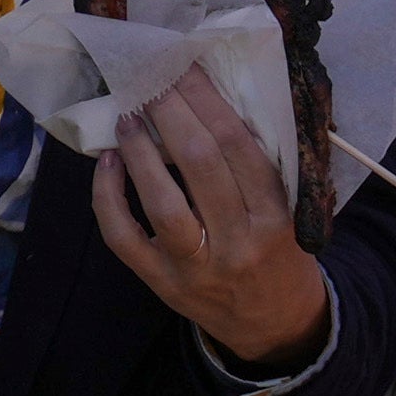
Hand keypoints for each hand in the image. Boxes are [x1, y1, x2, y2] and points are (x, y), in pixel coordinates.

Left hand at [91, 67, 331, 375]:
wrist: (276, 327)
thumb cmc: (278, 252)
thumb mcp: (288, 213)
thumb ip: (256, 168)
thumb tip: (204, 96)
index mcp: (278, 220)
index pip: (239, 149)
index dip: (207, 102)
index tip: (183, 68)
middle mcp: (239, 244)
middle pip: (201, 166)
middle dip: (171, 114)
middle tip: (149, 80)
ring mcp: (196, 266)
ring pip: (162, 202)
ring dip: (139, 151)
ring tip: (127, 115)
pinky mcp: (160, 282)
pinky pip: (123, 235)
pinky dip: (107, 194)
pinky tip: (107, 160)